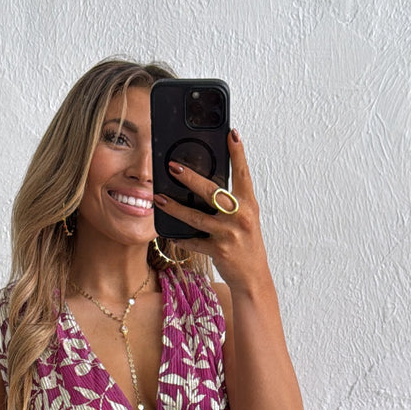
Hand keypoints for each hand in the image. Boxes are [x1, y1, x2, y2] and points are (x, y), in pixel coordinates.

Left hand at [153, 129, 269, 293]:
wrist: (253, 276)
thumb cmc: (246, 242)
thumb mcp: (245, 217)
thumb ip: (231, 199)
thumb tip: (206, 182)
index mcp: (249, 204)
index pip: (243, 173)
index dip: (238, 153)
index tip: (232, 133)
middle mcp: (241, 216)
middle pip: (212, 192)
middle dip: (191, 178)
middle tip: (173, 167)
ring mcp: (229, 234)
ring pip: (196, 217)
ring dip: (174, 207)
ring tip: (158, 198)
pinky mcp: (219, 251)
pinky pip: (193, 241)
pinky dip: (180, 237)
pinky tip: (167, 232)